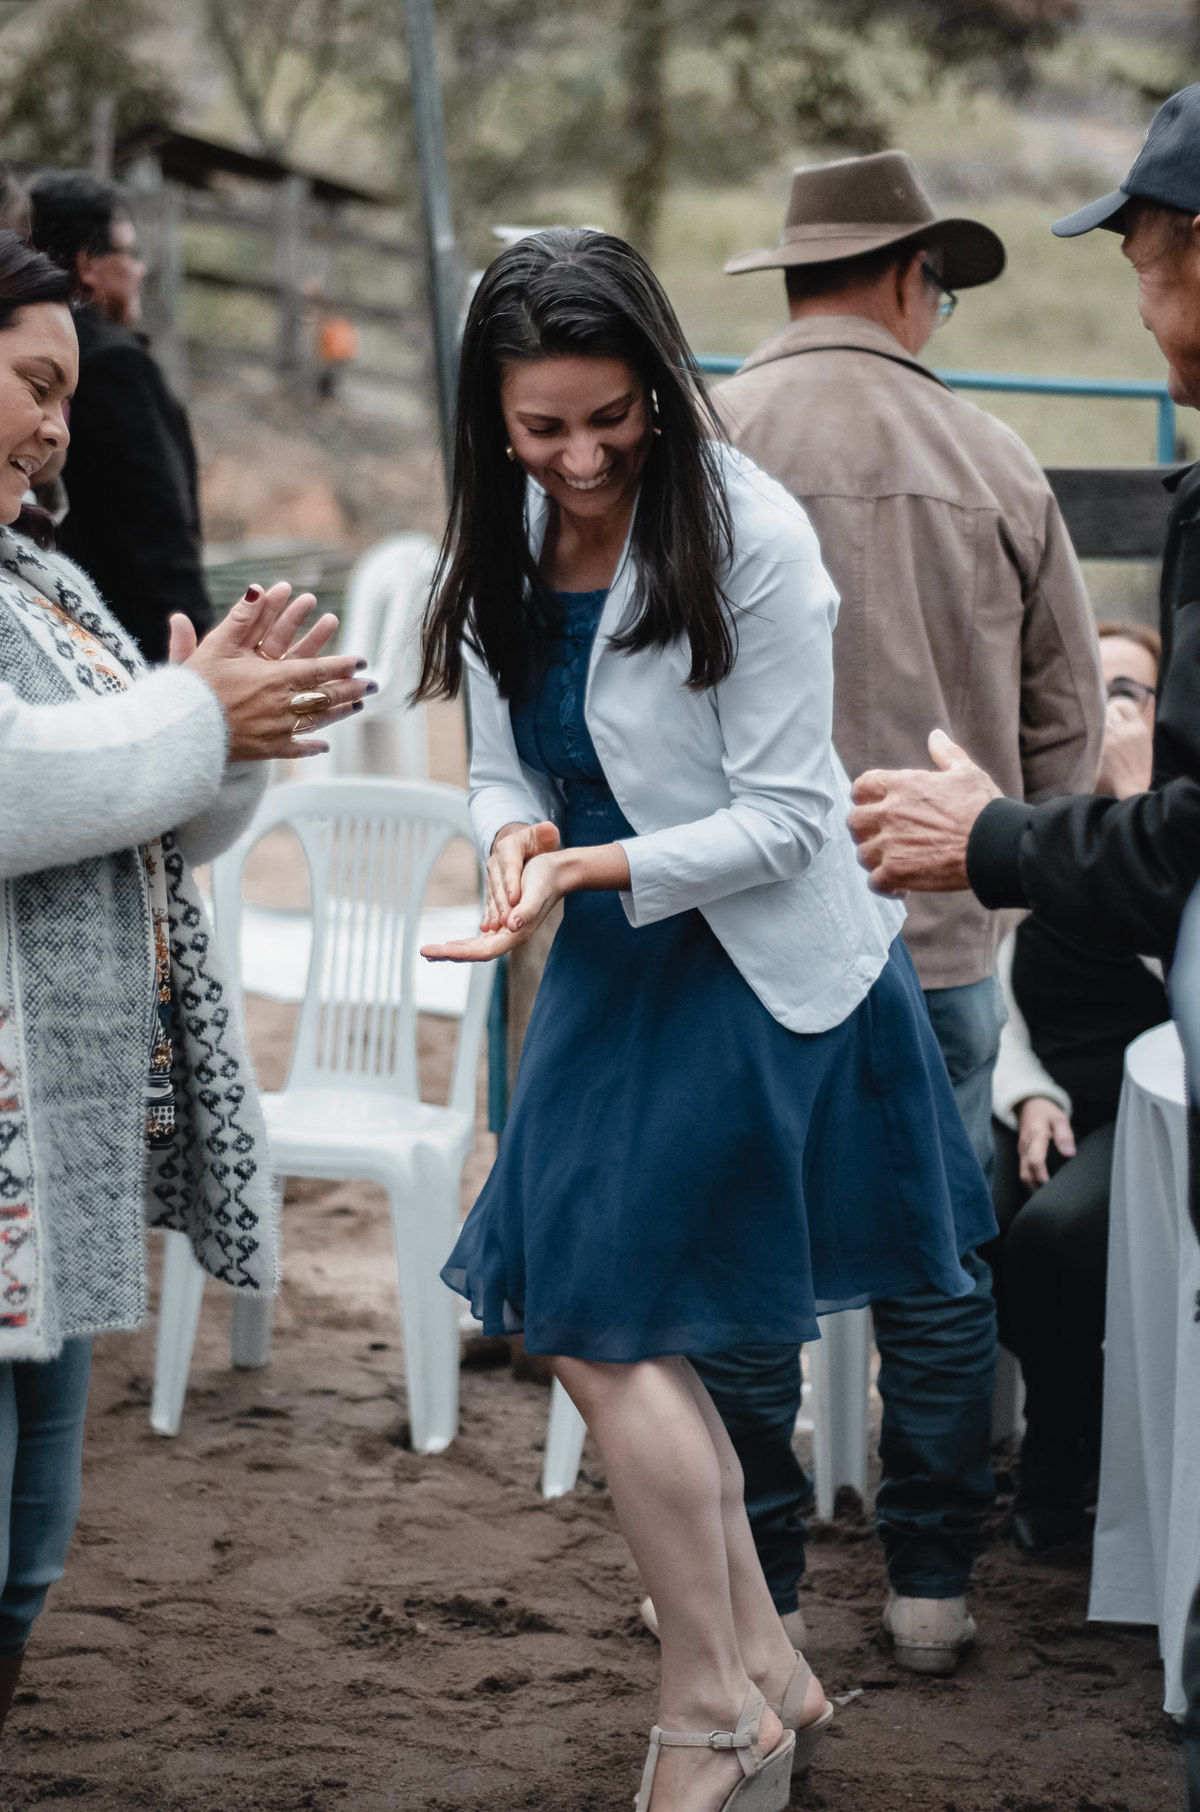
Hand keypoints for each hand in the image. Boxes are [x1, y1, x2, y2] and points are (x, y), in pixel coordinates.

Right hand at [167, 582, 370, 759]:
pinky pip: (296, 748)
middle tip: (372, 685)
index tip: (361, 662)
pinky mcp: (267, 750)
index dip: (342, 665)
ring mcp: (278, 730)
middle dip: (351, 688)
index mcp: (276, 678)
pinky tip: (323, 744)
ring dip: (339, 712)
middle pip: (326, 696)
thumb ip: (240, 618)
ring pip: (317, 721)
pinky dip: (311, 746)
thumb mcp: (216, 646)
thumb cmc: (197, 686)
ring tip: (356, 706)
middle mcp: (284, 705)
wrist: (183, 731)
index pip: (319, 669)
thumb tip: (257, 588)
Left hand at [422, 849, 564, 962]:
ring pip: (477, 948)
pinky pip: (481, 940)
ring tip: (431, 952)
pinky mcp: (506, 925)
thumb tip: (511, 925)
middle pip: (476, 953)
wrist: (559, 872)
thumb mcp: (536, 890)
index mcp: (517, 932)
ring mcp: (508, 933)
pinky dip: (465, 943)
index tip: (439, 950)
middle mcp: (512, 936)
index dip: (461, 952)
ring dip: (454, 950)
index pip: (484, 950)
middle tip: (423, 952)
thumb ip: (526, 910)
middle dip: (449, 953)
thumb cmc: (546, 878)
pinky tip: (453, 944)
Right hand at [481, 820, 561, 930]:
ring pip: (492, 895)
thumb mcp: (543, 835)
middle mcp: (495, 861)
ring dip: (494, 912)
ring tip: (497, 927)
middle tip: (508, 920)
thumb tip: (548, 829)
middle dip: (503, 903)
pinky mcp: (491, 887)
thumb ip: (545, 833)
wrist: (524, 846)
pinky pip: (489, 902)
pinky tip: (487, 929)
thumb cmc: (537, 842)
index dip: (512, 883)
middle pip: (498, 884)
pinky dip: (489, 915)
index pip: (510, 866)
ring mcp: (491, 875)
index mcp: (508, 847)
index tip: (517, 899)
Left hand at [849, 729, 1001, 894]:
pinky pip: (874, 882)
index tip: (877, 805)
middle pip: (854, 822)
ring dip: (876, 858)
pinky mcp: (896, 872)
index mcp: (902, 785)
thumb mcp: (966, 772)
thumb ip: (945, 754)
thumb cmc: (982, 807)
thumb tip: (936, 736)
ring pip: (863, 854)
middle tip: (882, 836)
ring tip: (895, 861)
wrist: (993, 844)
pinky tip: (901, 885)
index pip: (862, 786)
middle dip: (865, 829)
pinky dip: (885, 886)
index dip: (866, 797)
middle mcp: (889, 813)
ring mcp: (889, 844)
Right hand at [1017, 1095, 1075, 1189]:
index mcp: (1035, 1137)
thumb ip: (1065, 1135)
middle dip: (1038, 1188)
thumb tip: (1069, 1154)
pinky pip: (1023, 1172)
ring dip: (1034, 1188)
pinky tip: (1042, 1188)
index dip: (1043, 1177)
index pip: (1036, 1161)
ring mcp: (1021, 1152)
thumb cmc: (1047, 1113)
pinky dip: (1031, 1183)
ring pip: (1023, 1176)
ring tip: (1048, 1197)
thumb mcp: (1059, 1118)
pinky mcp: (1021, 1155)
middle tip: (1053, 1198)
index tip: (1054, 1186)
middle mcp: (1025, 1147)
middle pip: (1026, 1174)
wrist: (1028, 1106)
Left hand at [1096, 696, 1152, 799]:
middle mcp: (1129, 730)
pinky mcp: (1106, 747)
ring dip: (1097, 724)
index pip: (1125, 704)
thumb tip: (1114, 711)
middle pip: (1110, 709)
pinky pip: (1095, 732)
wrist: (1133, 784)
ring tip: (1098, 733)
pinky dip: (1092, 734)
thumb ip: (1131, 726)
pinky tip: (1094, 741)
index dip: (1115, 704)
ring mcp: (1117, 738)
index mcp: (1140, 727)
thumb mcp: (1142, 741)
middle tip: (1100, 723)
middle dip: (1103, 714)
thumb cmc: (1136, 765)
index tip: (1110, 710)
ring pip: (1101, 720)